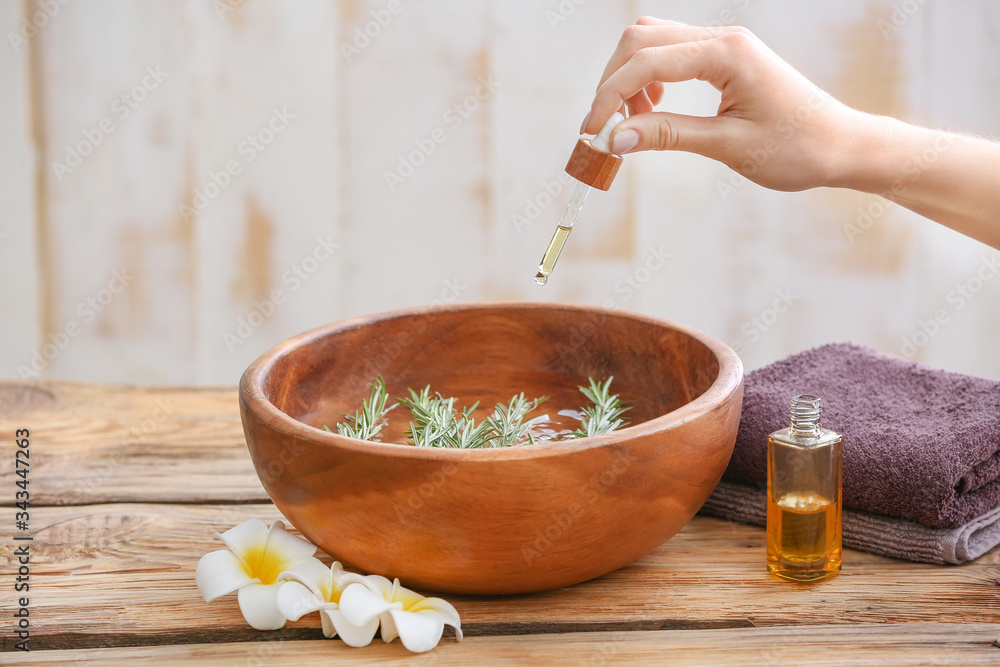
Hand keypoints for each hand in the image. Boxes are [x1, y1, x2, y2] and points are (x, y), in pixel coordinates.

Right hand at [582, 17, 861, 191]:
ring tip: (632, 122)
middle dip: (613, 82)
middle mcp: (724, 38)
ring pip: (652, 41)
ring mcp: (724, 44)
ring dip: (629, 77)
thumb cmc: (797, 148)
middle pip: (641, 39)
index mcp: (728, 53)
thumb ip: (670, 135)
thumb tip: (617, 138)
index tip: (591, 132)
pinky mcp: (725, 57)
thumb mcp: (729, 146)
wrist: (842, 146)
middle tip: (606, 129)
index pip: (647, 62)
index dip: (610, 96)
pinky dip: (649, 77)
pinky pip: (672, 53)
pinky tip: (655, 107)